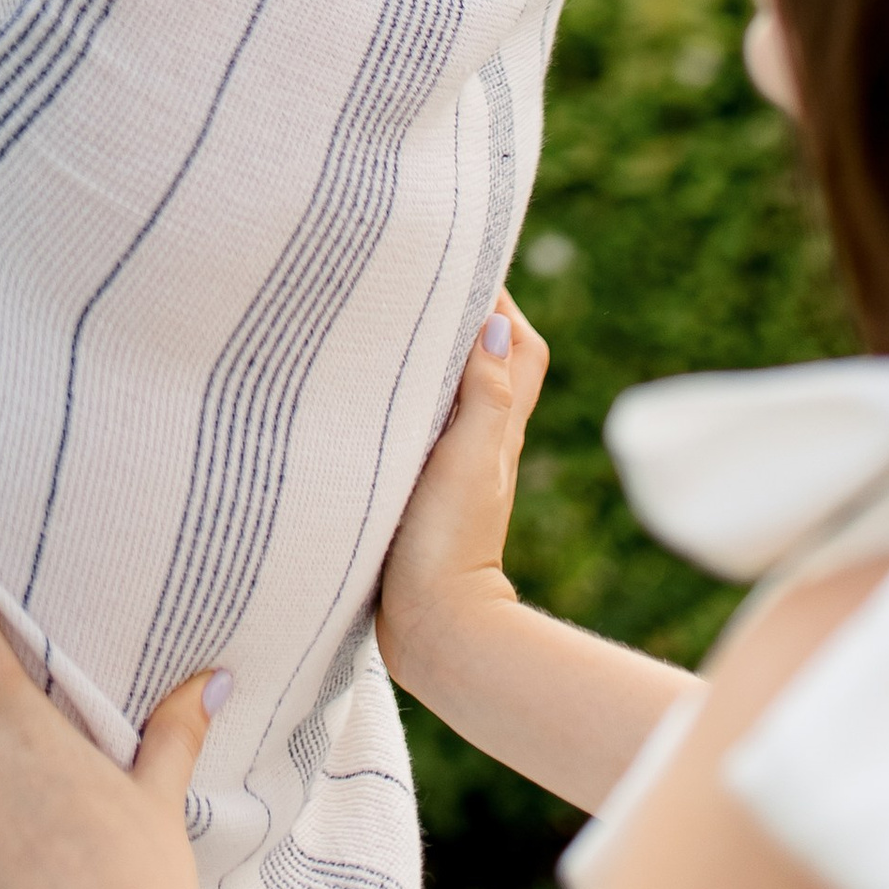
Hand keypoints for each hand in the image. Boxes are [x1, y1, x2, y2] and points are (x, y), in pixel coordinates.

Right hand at [375, 289, 546, 692]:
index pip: (518, 343)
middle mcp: (480, 440)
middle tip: (425, 275)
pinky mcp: (417, 488)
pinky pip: (419, 422)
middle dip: (467, 316)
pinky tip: (370, 389)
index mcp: (498, 427)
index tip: (465, 259)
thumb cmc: (449, 544)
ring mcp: (450, 466)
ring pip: (452, 389)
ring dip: (432, 355)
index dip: (500, 300)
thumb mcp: (468, 460)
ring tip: (392, 316)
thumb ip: (486, 394)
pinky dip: (407, 396)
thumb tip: (500, 322)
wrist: (429, 630)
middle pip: (490, 359)